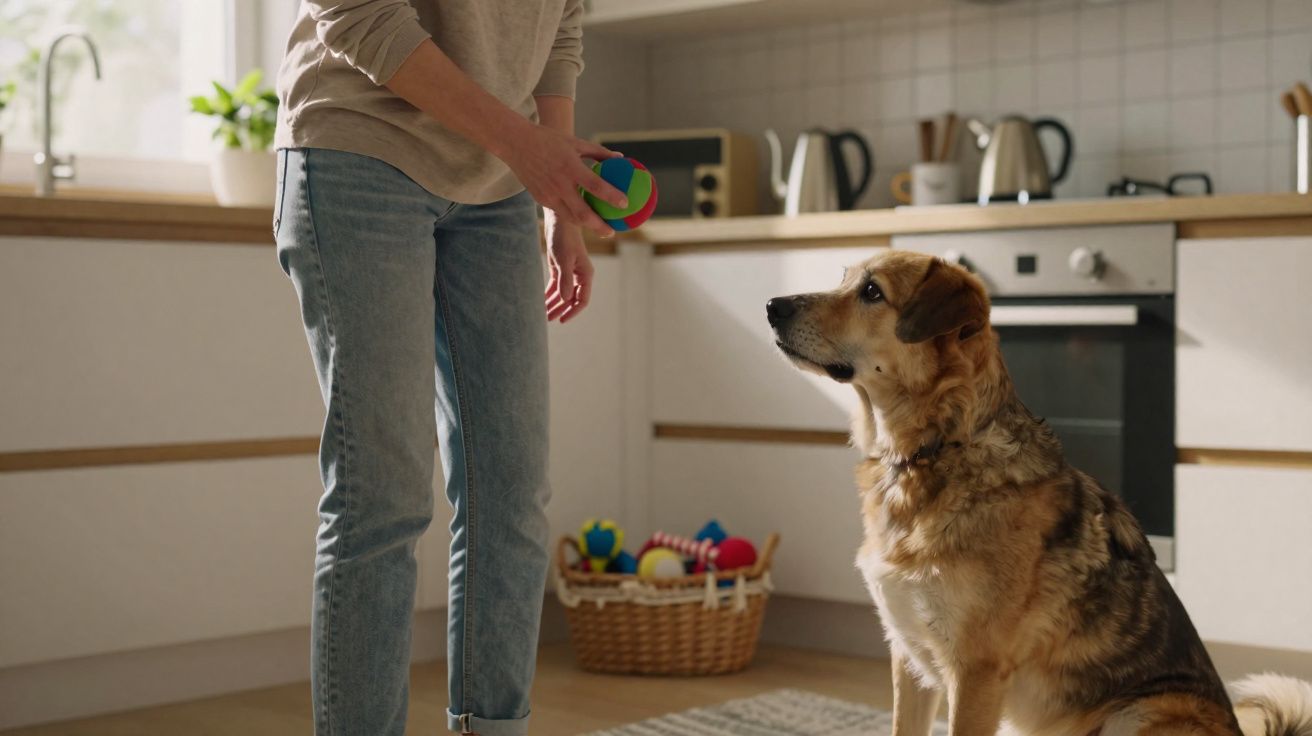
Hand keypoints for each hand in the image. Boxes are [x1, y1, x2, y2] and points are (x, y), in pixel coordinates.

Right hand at [502, 124, 626, 237]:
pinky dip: (572, 215)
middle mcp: (560, 184)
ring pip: (570, 217)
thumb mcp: (575, 142)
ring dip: (586, 225)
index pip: (596, 186)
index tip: (625, 204)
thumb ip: (598, 152)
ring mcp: (548, 194)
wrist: (516, 144)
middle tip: (612, 232)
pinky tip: (582, 217)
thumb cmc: (549, 140)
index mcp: (571, 168)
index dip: (612, 196)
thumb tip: (620, 158)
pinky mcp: (540, 199)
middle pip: (583, 213)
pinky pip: (560, 211)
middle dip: (599, 226)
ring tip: (600, 229)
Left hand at [544, 211, 592, 322]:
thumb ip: (565, 280)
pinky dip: (549, 294)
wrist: (559, 220)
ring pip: (563, 293)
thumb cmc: (564, 238)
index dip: (573, 311)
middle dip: (560, 309)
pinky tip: (541, 301)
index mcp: (585, 275)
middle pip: (571, 299)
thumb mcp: (563, 260)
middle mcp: (579, 276)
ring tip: (542, 314)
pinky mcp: (560, 268)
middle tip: (547, 319)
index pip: (582, 300)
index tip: (562, 320)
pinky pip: (556, 286)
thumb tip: (566, 299)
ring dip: (554, 303)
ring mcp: (570, 272)